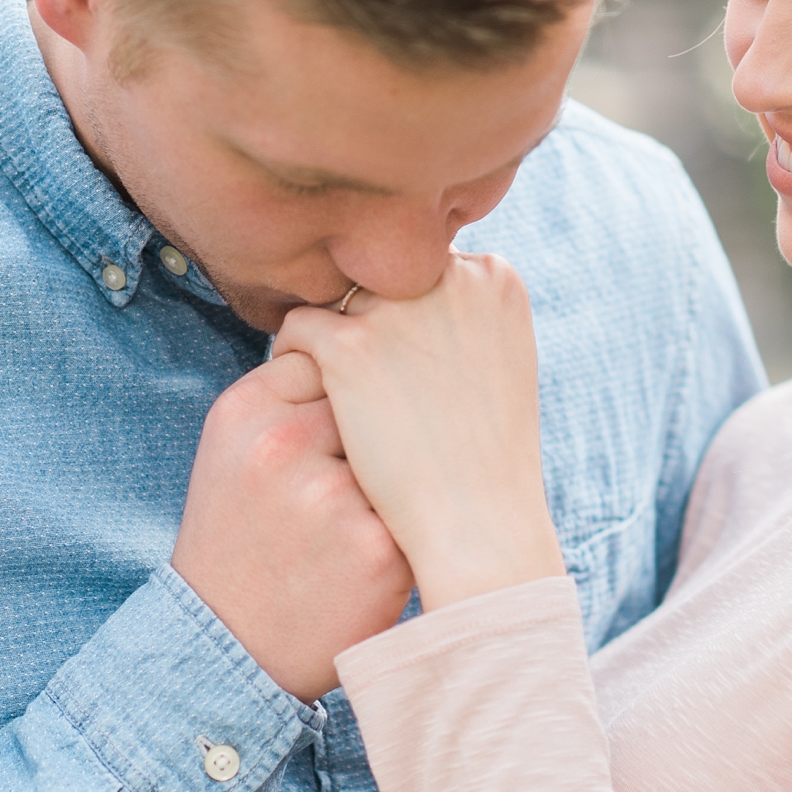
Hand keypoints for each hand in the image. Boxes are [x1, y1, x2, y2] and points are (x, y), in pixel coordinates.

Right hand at [171, 351, 415, 700]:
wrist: (232, 644)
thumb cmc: (243, 535)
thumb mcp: (236, 448)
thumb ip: (289, 389)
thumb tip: (371, 335)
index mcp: (246, 410)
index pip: (330, 354)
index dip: (347, 391)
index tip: (334, 428)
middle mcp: (283, 445)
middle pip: (373, 396)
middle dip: (378, 428)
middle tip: (345, 475)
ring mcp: (332, 497)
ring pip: (404, 448)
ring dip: (399, 473)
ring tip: (353, 515)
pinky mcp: (378, 547)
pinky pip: (421, 503)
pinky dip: (411, 521)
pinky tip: (373, 547)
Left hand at [272, 253, 564, 610]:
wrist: (476, 521)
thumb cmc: (489, 459)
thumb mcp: (498, 367)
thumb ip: (462, 322)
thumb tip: (412, 305)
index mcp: (495, 279)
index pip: (424, 270)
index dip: (404, 316)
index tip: (393, 360)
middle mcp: (451, 277)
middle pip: (381, 279)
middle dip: (367, 320)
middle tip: (355, 374)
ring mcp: (399, 309)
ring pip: (338, 301)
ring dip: (330, 338)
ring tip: (325, 387)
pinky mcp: (351, 345)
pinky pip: (299, 329)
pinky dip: (293, 357)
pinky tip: (301, 396)